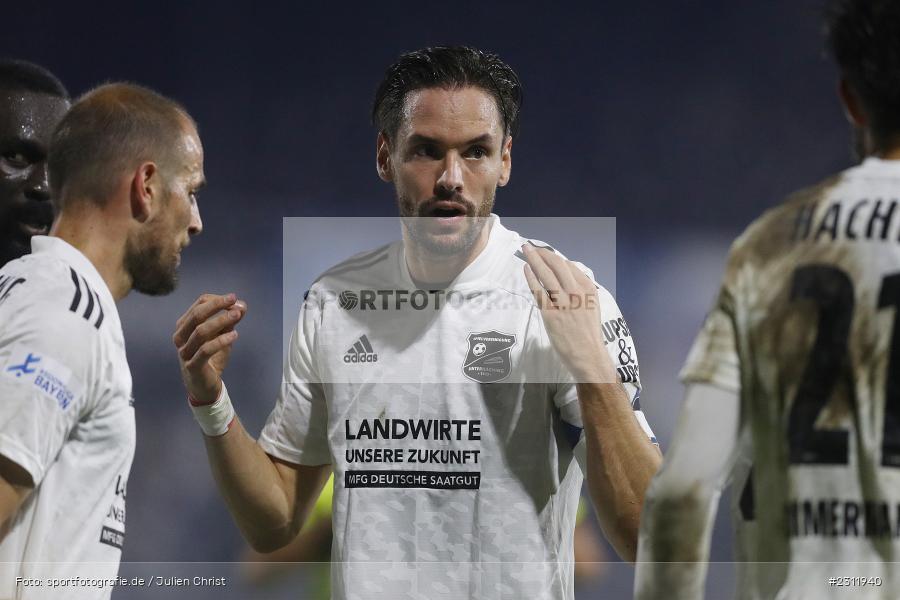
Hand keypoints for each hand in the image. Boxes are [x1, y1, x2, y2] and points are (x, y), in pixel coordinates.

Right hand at [173, 293, 246, 403]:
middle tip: (235, 302)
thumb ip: (230, 321)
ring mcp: (184, 351)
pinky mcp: (192, 366)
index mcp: (184, 325)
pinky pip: (205, 350)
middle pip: (197, 315)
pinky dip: (221, 340)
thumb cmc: (211, 357)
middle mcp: (180, 336)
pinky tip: (235, 335)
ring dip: (220, 321)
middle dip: (217, 305)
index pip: (198, 305)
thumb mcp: (222, 336)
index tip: (234, 299)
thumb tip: (242, 305)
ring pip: (200, 331)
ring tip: (237, 316)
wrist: (204, 386)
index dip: (217, 300)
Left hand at [522, 245, 613, 382]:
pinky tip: (526, 269)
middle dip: (543, 253)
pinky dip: (532, 277)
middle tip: (532, 247)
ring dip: (534, 259)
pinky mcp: (551, 313)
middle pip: (557, 265)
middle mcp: (576, 292)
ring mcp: (563, 302)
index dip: (555, 258)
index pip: (569, 266)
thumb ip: (580, 291)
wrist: (587, 354)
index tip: (545, 254)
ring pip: (547, 274)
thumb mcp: (591, 306)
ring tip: (526, 250)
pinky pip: (539, 290)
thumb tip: (565, 278)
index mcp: (588, 289)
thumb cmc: (588, 332)